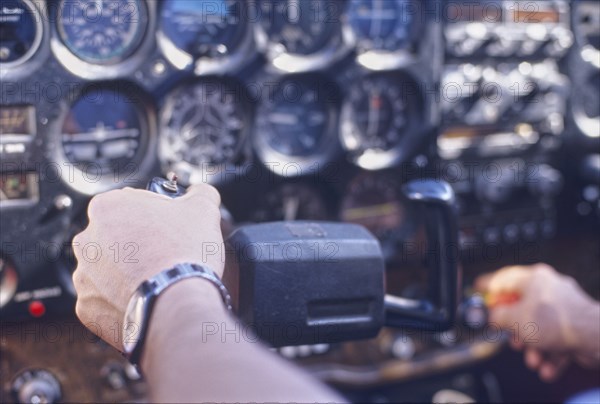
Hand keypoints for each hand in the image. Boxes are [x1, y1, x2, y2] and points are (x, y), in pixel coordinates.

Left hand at [72, 184, 223, 349]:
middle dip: (135, 245)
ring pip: (107, 270)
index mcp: (106, 208)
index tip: (167, 228)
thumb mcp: (203, 208)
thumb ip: (200, 193)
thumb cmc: (185, 253)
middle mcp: (86, 240)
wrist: (178, 305)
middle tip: (164, 255)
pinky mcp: (86, 307)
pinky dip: (121, 301)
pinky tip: (145, 299)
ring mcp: (84, 276)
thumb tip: (200, 192)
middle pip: (114, 237)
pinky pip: (104, 300)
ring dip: (126, 274)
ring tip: (156, 280)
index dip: (152, 215)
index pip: (128, 204)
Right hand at [475, 263, 598, 381]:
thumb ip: (496, 316)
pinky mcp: (575, 325)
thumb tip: (489, 317)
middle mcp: (549, 289)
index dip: (488, 288)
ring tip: (533, 359)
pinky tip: (546, 366)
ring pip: (539, 327)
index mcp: (533, 278)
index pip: (503, 279)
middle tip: (511, 340)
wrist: (596, 337)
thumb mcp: (514, 319)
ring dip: (533, 347)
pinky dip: (549, 354)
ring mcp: (564, 307)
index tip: (478, 293)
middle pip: (521, 308)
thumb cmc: (559, 322)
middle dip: (516, 331)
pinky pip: (555, 339)